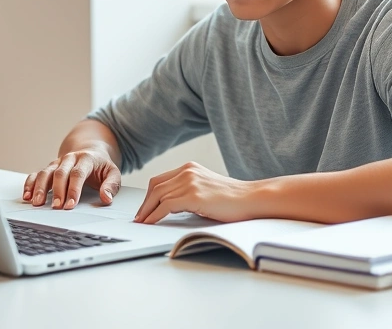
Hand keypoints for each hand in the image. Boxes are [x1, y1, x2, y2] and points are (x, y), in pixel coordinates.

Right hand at [22, 149, 121, 209]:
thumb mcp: (113, 173)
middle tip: (56, 207)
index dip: (74, 189)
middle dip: (57, 191)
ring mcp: (57, 163)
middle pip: (60, 173)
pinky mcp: (49, 168)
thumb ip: (111, 185)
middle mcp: (69, 159)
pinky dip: (30, 184)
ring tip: (37, 203)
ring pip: (45, 173)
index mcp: (86, 158)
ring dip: (40, 188)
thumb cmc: (101, 167)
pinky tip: (27, 196)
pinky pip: (37, 174)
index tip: (71, 205)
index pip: (78, 174)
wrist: (91, 152)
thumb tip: (106, 198)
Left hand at [133, 162, 258, 223]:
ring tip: (142, 223)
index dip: (149, 196)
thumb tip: (169, 206)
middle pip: (155, 186)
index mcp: (189, 168)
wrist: (252, 198)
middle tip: (139, 218)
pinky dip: (155, 215)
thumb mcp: (205, 188)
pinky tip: (151, 223)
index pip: (160, 180)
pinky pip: (166, 206)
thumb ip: (188, 190)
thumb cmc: (233, 198)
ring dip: (147, 211)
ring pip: (158, 195)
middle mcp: (187, 171)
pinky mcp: (194, 195)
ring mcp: (190, 182)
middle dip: (145, 204)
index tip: (144, 209)